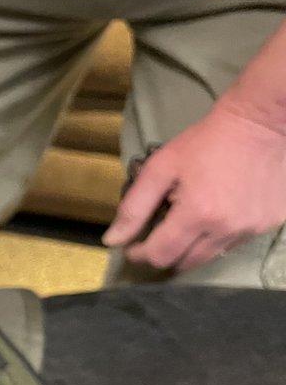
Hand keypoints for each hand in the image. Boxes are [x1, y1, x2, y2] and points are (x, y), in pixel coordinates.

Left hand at [103, 99, 285, 271]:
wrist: (263, 122)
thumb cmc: (208, 140)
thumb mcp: (161, 167)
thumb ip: (134, 208)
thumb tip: (113, 240)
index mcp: (198, 214)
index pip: (160, 256)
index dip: (141, 254)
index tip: (133, 246)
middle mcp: (227, 229)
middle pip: (186, 263)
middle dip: (165, 254)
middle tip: (157, 237)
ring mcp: (252, 228)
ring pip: (211, 257)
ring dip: (192, 248)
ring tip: (185, 224)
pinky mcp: (270, 223)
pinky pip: (236, 243)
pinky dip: (219, 237)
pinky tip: (215, 216)